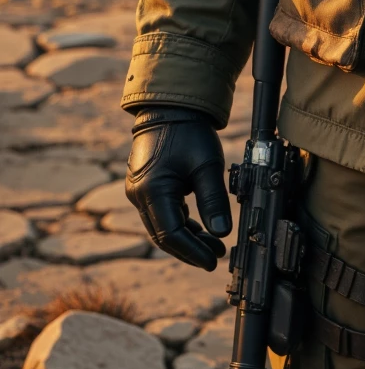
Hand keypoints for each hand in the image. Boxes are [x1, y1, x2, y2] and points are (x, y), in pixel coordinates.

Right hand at [126, 108, 231, 270]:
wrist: (171, 107)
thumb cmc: (188, 132)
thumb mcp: (206, 165)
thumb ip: (213, 200)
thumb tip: (222, 232)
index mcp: (152, 190)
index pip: (171, 235)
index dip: (192, 252)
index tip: (212, 261)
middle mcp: (139, 195)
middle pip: (164, 235)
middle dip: (190, 249)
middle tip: (215, 257)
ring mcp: (139, 191)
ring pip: (162, 226)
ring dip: (187, 238)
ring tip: (214, 245)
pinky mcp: (145, 186)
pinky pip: (162, 213)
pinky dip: (180, 223)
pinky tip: (200, 229)